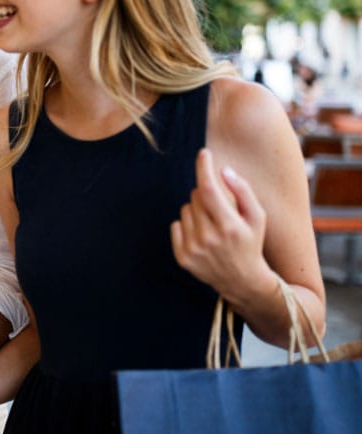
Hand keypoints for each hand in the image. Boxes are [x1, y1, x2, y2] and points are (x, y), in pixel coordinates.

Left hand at [171, 148, 271, 298]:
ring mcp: (193, 249)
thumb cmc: (251, 243)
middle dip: (207, 195)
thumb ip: (242, 191)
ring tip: (213, 227)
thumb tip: (223, 170)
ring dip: (197, 211)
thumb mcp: (257, 218)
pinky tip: (202, 237)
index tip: (204, 153)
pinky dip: (186, 225)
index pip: (209, 189)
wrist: (242, 280)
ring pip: (185, 208)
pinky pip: (176, 224)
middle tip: (220, 210)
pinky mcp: (182, 257)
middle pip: (196, 195)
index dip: (204, 167)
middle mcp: (209, 238)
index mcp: (229, 226)